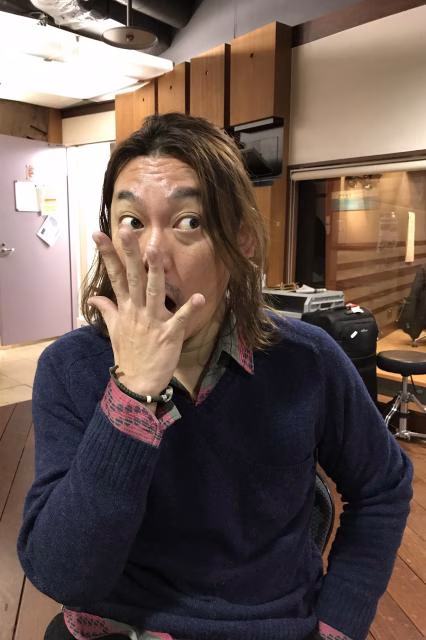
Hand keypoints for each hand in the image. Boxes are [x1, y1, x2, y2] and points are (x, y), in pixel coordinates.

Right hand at [88, 229, 204, 395]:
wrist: (137, 383)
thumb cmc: (128, 355)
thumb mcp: (113, 331)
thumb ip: (107, 310)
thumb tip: (96, 297)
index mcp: (125, 309)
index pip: (114, 276)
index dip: (108, 255)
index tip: (99, 234)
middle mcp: (136, 312)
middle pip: (132, 277)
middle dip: (129, 253)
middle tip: (127, 230)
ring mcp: (153, 322)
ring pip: (154, 292)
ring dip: (155, 272)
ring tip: (156, 250)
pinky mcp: (169, 335)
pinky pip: (180, 319)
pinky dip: (189, 309)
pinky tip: (199, 297)